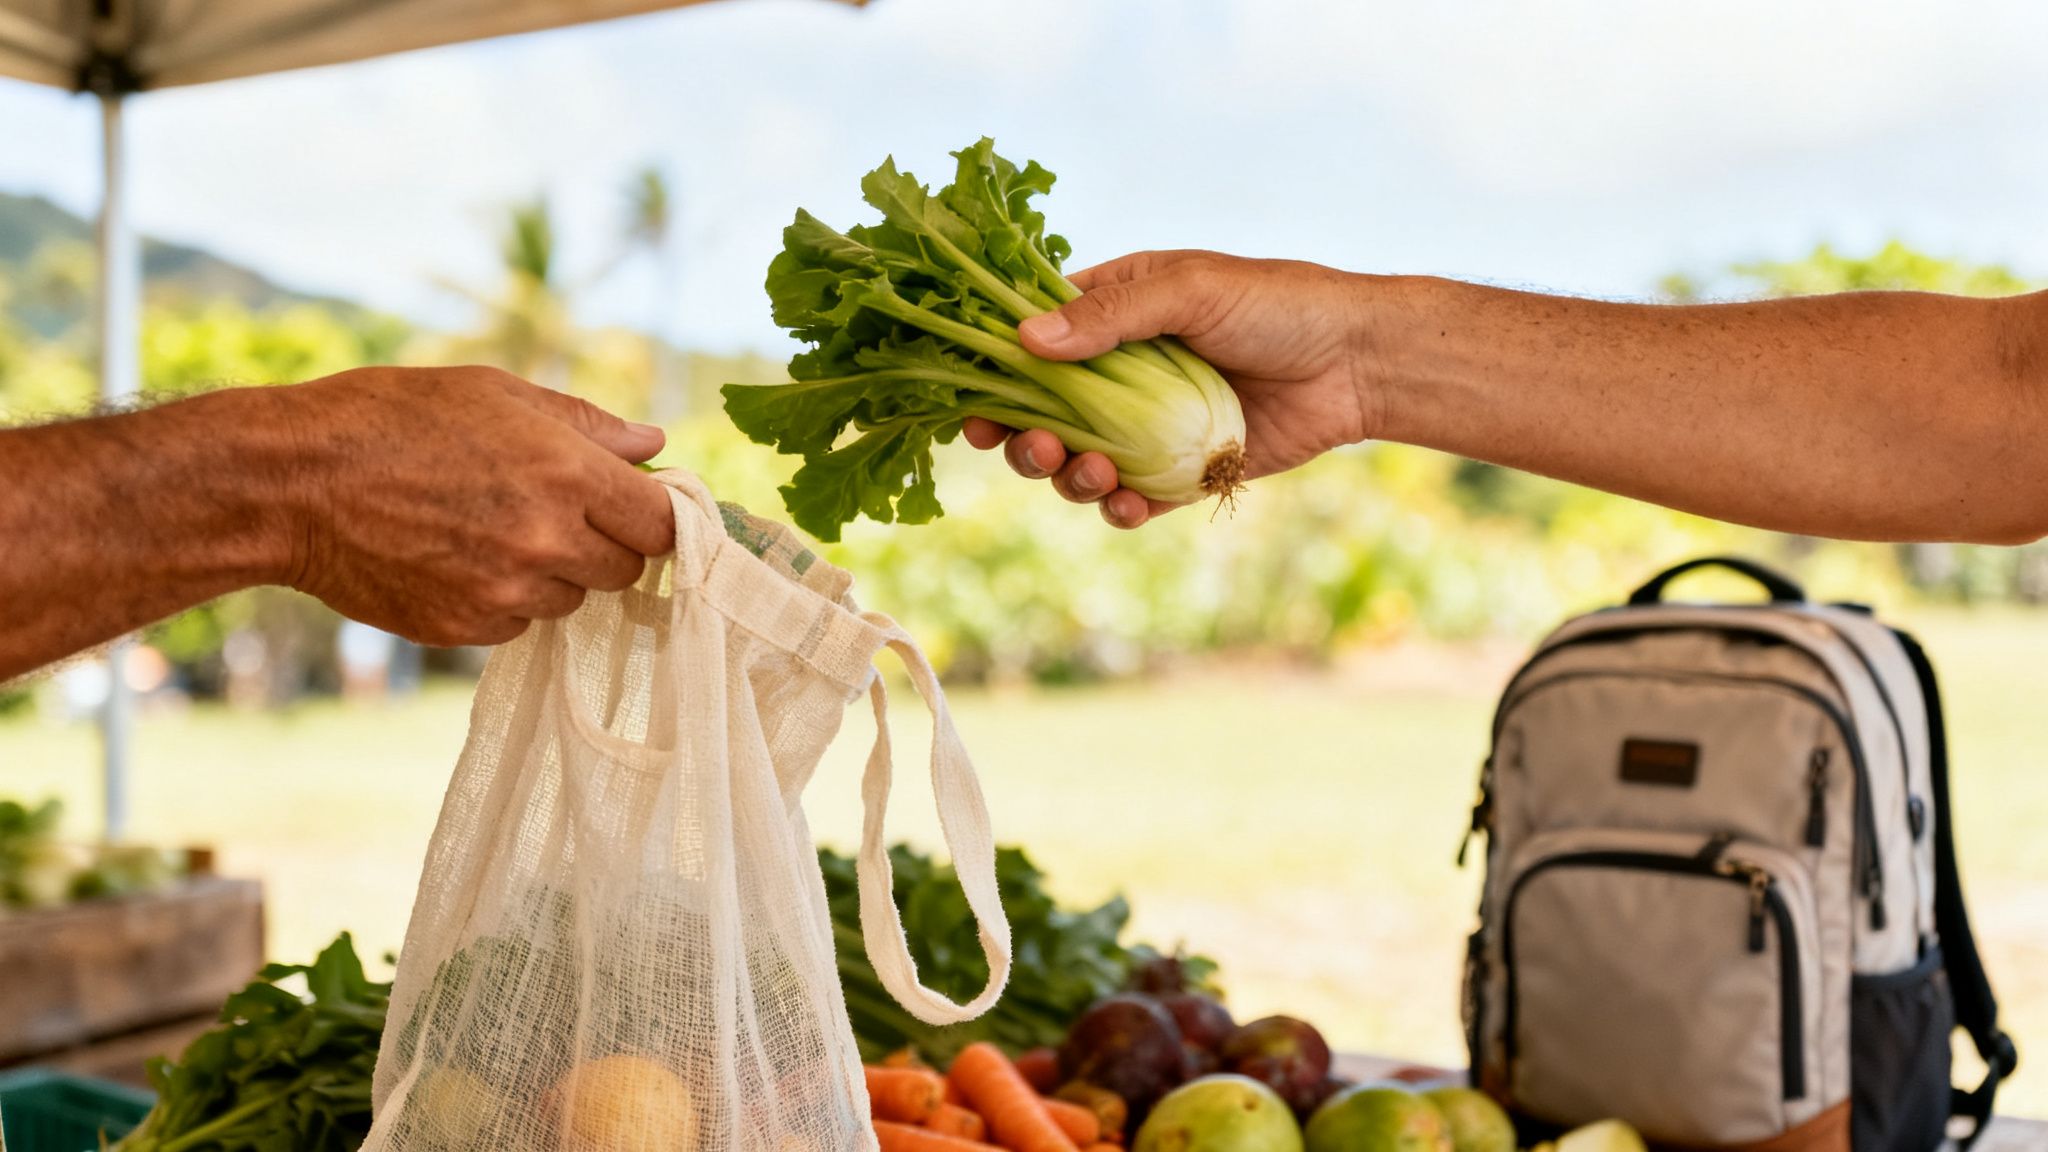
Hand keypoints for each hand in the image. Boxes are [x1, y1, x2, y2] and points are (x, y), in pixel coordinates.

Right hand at [273, 366, 674, 646]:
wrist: (290, 484)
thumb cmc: (391, 418)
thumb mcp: (494, 393)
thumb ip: (585, 423)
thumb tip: (653, 443)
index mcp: (566, 473)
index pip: (662, 524)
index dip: (658, 517)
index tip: (640, 509)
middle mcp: (545, 540)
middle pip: (625, 570)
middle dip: (604, 545)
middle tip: (555, 512)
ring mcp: (505, 592)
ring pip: (571, 600)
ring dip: (551, 574)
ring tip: (490, 529)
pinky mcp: (465, 628)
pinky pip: (517, 626)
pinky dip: (503, 601)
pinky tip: (456, 558)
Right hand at [964, 250, 1375, 526]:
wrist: (1357, 362)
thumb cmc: (1277, 305)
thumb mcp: (1191, 292)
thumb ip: (1111, 318)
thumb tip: (1027, 340)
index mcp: (1113, 314)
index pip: (1032, 342)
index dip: (995, 375)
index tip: (971, 405)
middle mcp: (1121, 374)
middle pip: (1042, 413)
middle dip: (1025, 438)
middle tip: (1033, 448)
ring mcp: (1148, 427)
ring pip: (1079, 463)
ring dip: (1069, 477)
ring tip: (1090, 476)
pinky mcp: (1181, 473)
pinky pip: (1132, 500)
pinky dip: (1118, 510)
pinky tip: (1125, 507)